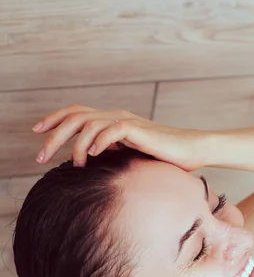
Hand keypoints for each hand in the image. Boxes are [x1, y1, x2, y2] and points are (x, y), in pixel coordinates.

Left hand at [32, 104, 210, 170]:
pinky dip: (99, 141)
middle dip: (54, 135)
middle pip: (75, 117)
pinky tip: (93, 156)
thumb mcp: (130, 156)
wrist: (192, 150)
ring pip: (89, 123)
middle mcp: (116, 117)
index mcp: (112, 120)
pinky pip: (112, 131)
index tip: (37, 133)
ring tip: (74, 164)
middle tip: (41, 157)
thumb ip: (110, 153)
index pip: (76, 113)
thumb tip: (85, 161)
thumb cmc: (164, 157)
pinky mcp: (138, 130)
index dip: (54, 120)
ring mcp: (126, 121)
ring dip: (75, 144)